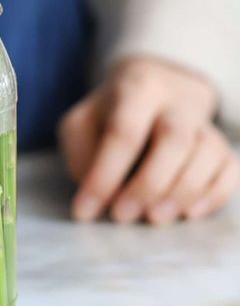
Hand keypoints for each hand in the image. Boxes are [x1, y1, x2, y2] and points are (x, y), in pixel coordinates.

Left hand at [58, 58, 239, 223]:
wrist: (157, 87)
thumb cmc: (110, 113)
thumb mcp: (81, 122)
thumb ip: (81, 152)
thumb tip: (97, 193)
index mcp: (135, 89)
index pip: (123, 132)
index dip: (104, 174)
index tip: (84, 210)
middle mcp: (175, 103)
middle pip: (174, 139)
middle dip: (148, 184)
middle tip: (122, 216)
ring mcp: (203, 123)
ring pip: (206, 154)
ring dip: (181, 193)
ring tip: (153, 218)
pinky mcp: (222, 146)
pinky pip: (231, 170)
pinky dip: (214, 195)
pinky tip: (189, 213)